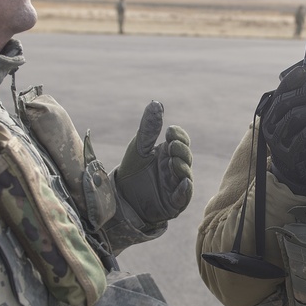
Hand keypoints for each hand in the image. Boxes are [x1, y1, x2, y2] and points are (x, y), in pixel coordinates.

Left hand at [114, 101, 192, 224]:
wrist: (120, 198)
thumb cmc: (131, 170)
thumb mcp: (139, 147)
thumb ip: (149, 127)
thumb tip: (156, 103)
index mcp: (168, 152)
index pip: (181, 141)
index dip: (179, 135)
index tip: (170, 131)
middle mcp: (174, 167)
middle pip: (186, 156)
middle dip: (181, 150)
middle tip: (171, 146)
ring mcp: (175, 184)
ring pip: (186, 174)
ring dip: (182, 167)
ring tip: (173, 161)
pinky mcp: (173, 202)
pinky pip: (184, 196)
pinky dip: (185, 190)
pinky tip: (184, 182)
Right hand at [260, 65, 305, 195]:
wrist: (296, 173)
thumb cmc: (300, 142)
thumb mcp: (298, 122)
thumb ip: (303, 105)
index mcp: (271, 115)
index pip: (279, 93)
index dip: (292, 80)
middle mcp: (271, 126)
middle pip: (288, 102)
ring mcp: (279, 140)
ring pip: (298, 116)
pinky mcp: (290, 153)